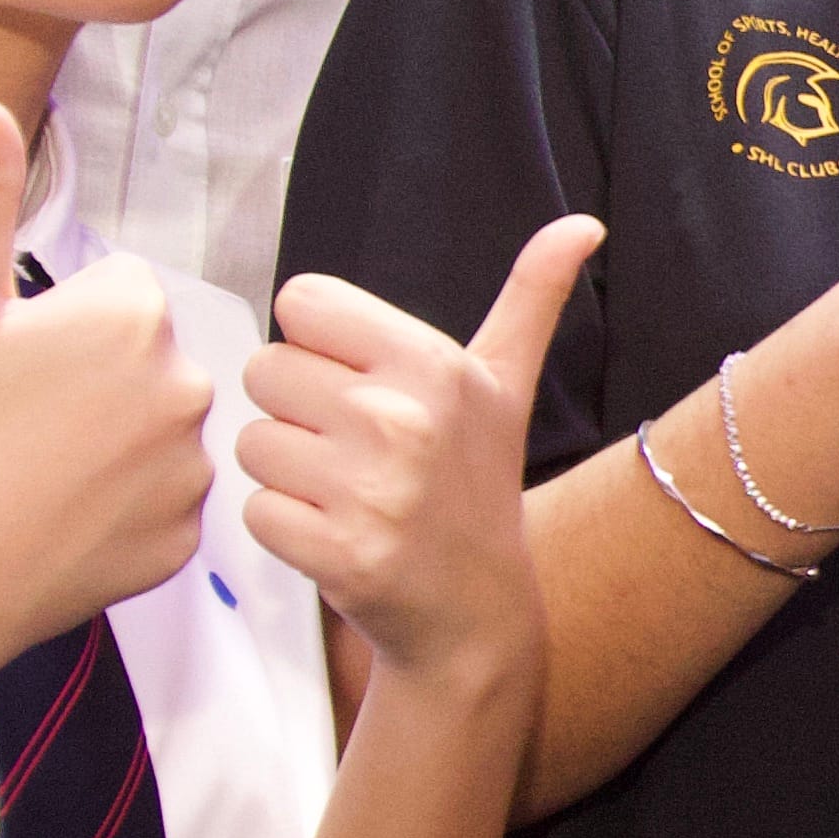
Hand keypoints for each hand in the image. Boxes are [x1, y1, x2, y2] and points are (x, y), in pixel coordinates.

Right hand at [0, 96, 217, 684]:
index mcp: (132, 318)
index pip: (117, 289)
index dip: (52, 323)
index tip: (3, 364)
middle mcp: (182, 391)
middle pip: (138, 359)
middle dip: (83, 378)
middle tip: (3, 422)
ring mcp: (185, 477)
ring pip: (147, 431)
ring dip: (100, 443)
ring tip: (18, 473)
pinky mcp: (178, 548)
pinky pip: (152, 506)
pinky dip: (108, 510)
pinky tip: (44, 520)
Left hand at [242, 215, 597, 683]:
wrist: (476, 612)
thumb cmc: (475, 485)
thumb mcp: (504, 385)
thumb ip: (532, 296)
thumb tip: (584, 225)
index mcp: (433, 364)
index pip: (300, 303)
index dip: (319, 345)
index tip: (361, 386)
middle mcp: (403, 420)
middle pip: (265, 370)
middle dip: (297, 411)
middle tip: (351, 448)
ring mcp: (371, 491)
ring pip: (253, 442)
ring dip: (286, 472)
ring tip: (344, 493)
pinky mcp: (338, 554)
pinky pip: (254, 510)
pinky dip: (284, 528)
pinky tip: (335, 534)